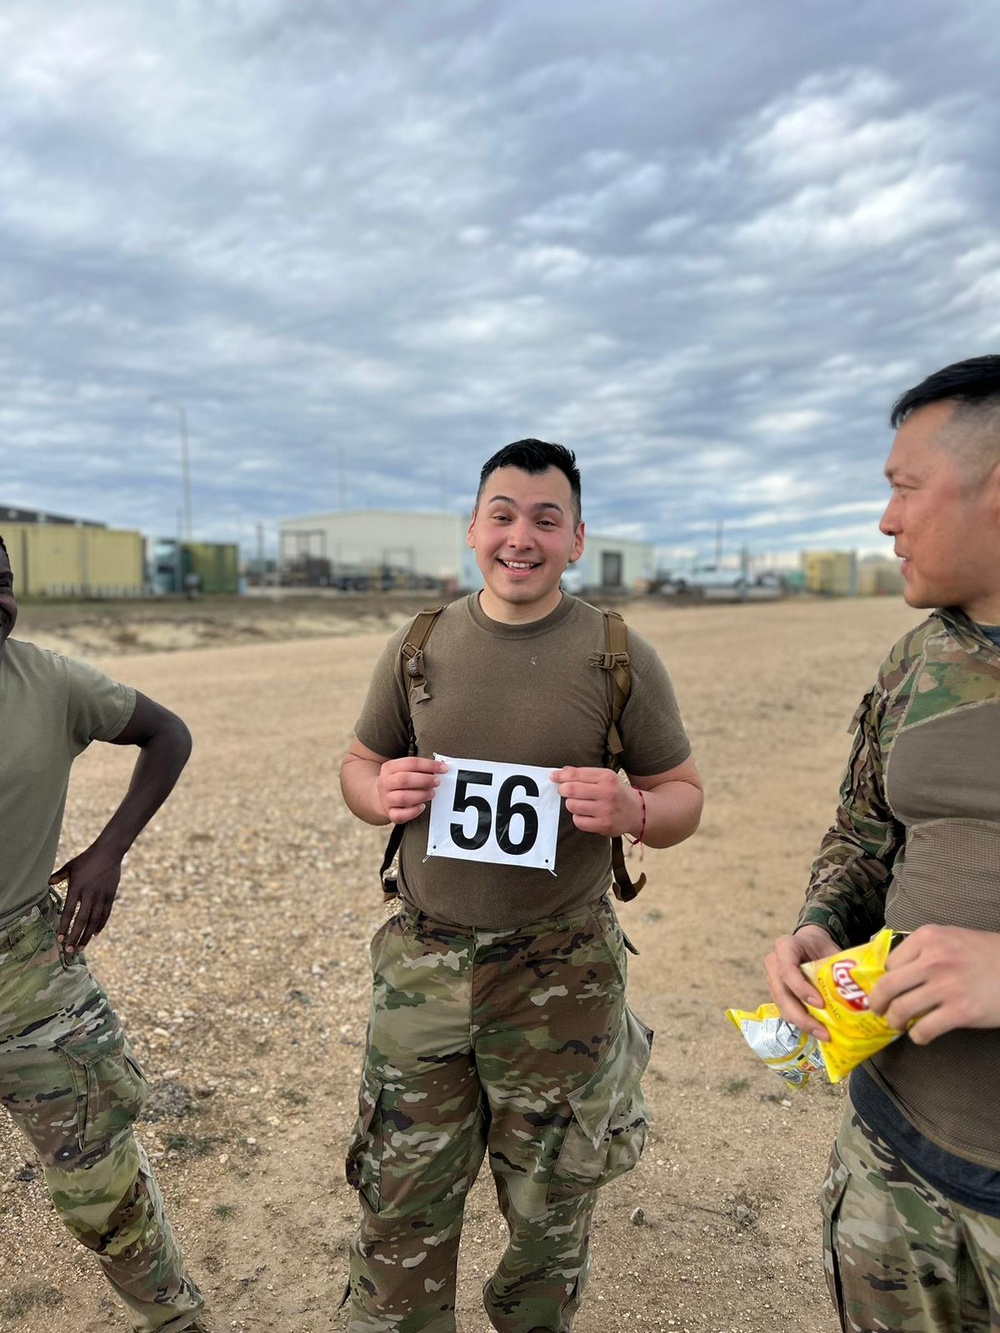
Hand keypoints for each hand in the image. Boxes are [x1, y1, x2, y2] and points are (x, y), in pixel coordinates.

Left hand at [50, 846, 123, 952]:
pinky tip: (95, 934)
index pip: (69, 912)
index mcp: (77, 888)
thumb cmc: (87, 859)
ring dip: (87, 936)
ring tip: (81, 947)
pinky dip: (100, 925)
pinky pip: (105, 914)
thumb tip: (47, 883)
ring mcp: (101, 896)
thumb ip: (58, 876)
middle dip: (75, 936)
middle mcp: (89, 894)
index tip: (60, 939)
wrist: (109, 852)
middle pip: (82, 920)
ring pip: (95, 920)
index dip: (64, 927)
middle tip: (70, 950)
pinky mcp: (110, 896)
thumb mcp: (70, 866)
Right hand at [377, 757, 446, 823]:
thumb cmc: (398, 782)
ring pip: (403, 798)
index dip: (429, 765)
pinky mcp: (390, 813)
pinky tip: (422, 806)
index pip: (411, 763)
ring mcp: (386, 799)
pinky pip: (400, 815)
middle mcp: (385, 783)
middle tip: (437, 782)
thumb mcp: (403, 769)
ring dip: (421, 795)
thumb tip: (440, 768)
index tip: (443, 768)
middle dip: (425, 780)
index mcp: (389, 768)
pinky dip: (414, 811)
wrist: (380, 797)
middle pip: (404, 779)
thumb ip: (419, 768)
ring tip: (431, 793)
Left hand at [550, 766, 640, 837]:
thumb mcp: (605, 777)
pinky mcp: (603, 825)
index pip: (576, 774)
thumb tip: (560, 773)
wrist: (638, 812)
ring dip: (571, 804)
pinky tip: (585, 814)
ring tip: (580, 803)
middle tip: (564, 790)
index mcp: (607, 777)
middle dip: (563, 789)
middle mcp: (607, 793)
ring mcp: (606, 810)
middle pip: (571, 790)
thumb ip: (583, 774)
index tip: (553, 777)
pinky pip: (578, 821)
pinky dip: (578, 817)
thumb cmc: (616, 792)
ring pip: (572, 806)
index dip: (560, 776)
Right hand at [764, 925, 839, 1039]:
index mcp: (785, 946)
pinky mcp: (777, 993)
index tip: (820, 1003)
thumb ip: (837, 966)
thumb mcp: (829, 949)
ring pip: (781, 1006)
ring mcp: (772, 979)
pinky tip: (817, 1029)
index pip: (787, 970)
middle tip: (822, 1030)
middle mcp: (773, 963)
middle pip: (781, 993)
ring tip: (823, 1034)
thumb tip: (858, 991)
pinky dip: (800, 1022)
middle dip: (801, 1015)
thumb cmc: (820, 946)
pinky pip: (785, 1010)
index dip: (801, 988)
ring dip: (801, 1023)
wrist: (809, 942)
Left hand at [869, 925, 999, 1044]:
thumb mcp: (951, 938)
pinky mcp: (961, 1011)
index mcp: (928, 938)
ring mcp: (946, 986)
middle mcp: (933, 960)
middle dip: (877, 1003)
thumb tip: (895, 972)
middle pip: (888, 986)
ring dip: (894, 1021)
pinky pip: (925, 1029)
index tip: (884, 989)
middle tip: (878, 1010)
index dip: (884, 979)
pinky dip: (917, 1036)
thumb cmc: (985, 954)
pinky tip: (920, 1035)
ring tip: (897, 1024)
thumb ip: (924, 951)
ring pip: (901, 1009)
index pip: (890, 963)